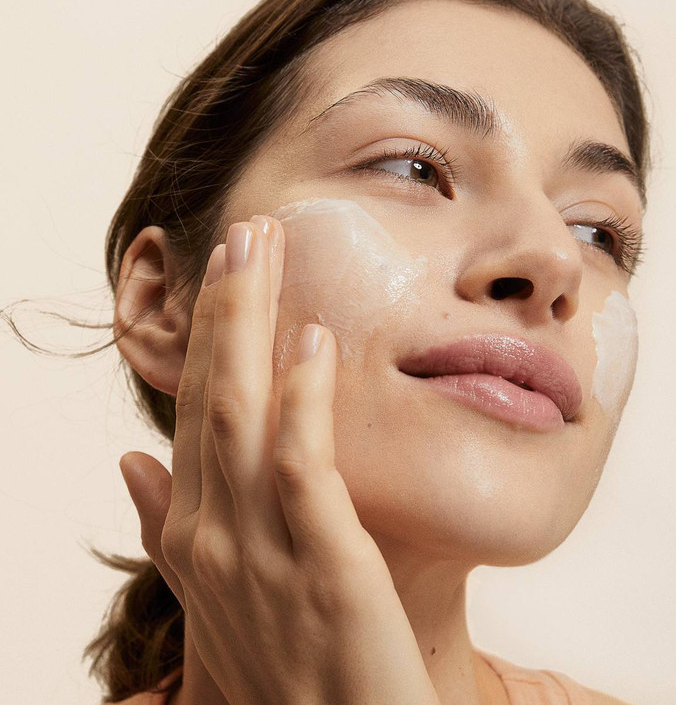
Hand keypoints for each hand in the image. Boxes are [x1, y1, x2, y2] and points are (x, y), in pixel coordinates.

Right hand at [120, 215, 440, 704]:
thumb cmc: (284, 673)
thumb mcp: (213, 597)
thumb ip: (171, 527)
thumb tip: (136, 460)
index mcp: (197, 536)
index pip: (196, 415)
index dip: (207, 341)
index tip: (222, 276)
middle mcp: (215, 535)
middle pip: (214, 397)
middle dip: (223, 310)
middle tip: (242, 232)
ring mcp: (260, 550)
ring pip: (243, 414)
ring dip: (248, 326)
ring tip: (260, 250)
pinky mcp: (321, 564)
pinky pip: (300, 466)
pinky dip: (301, 398)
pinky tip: (312, 338)